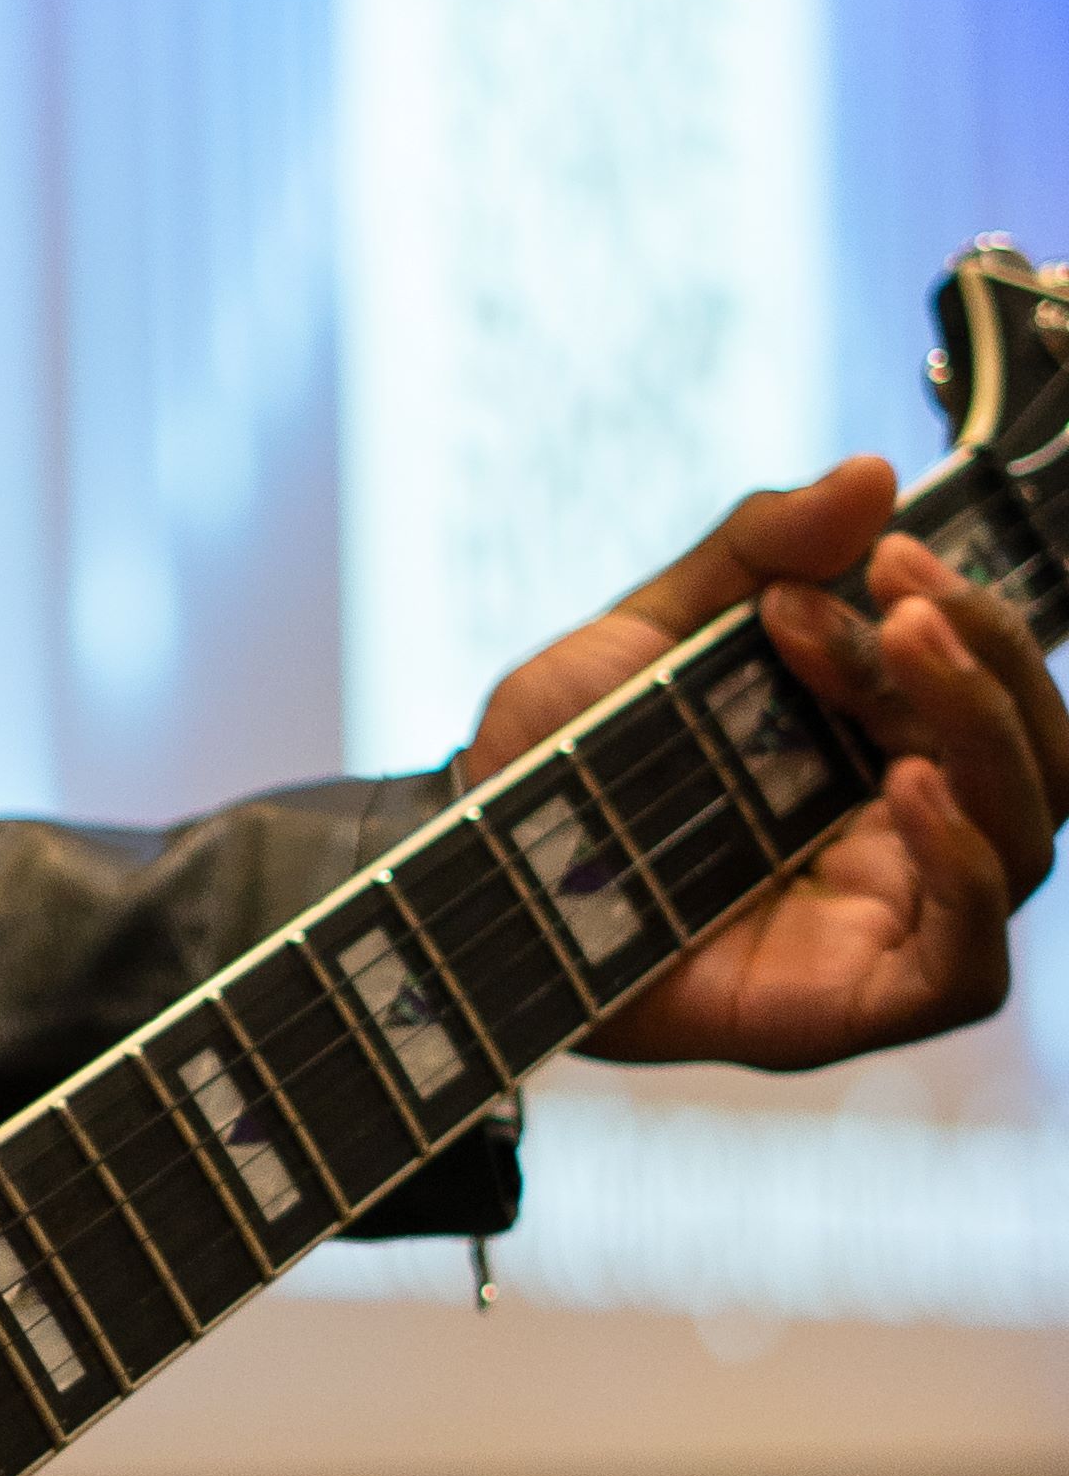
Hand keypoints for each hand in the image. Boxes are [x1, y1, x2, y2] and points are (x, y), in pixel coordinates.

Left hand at [462, 455, 1066, 1064]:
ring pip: (1025, 839)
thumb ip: (758, 550)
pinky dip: (965, 869)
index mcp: (875, 744)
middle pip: (1033, 756)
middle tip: (901, 600)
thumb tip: (872, 474)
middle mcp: (900, 831)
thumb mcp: (653, 628)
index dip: (963, 614)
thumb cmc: (560, 754)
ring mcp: (885, 919)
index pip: (983, 683)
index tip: (887, 555)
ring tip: (906, 656)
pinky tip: (912, 788)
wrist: (464, 854)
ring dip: (983, 734)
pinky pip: (968, 964)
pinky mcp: (853, 1001)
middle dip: (985, 662)